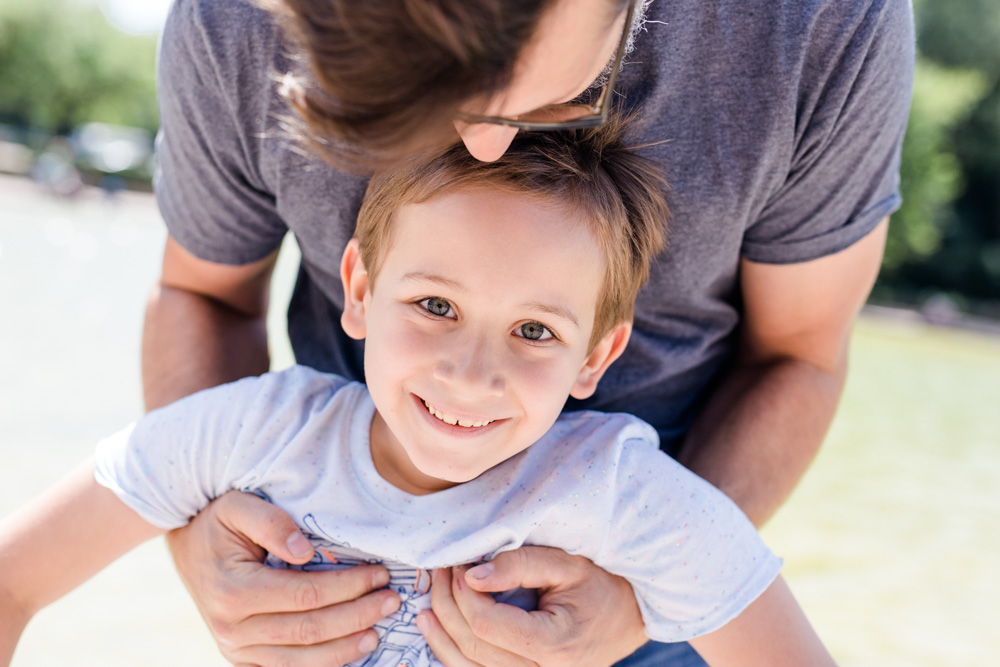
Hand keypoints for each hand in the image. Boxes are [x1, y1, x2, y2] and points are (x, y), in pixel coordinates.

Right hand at [166, 491, 400, 665]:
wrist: (186, 548)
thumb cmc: (218, 522)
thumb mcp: (238, 505)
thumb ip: (271, 522)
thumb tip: (305, 551)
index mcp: (233, 591)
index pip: (306, 594)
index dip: (348, 587)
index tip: (380, 574)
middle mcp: (231, 628)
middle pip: (309, 630)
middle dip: (357, 616)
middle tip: (392, 601)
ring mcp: (235, 649)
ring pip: (301, 660)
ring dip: (345, 648)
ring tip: (378, 632)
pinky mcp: (242, 658)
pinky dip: (322, 665)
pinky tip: (350, 652)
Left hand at [418, 546, 646, 666]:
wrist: (629, 618)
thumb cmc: (600, 586)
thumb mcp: (566, 564)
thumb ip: (520, 564)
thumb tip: (471, 575)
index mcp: (555, 645)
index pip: (487, 625)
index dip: (462, 595)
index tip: (455, 566)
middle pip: (473, 648)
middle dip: (447, 609)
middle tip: (439, 575)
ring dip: (442, 637)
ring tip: (426, 608)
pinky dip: (456, 655)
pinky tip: (442, 632)